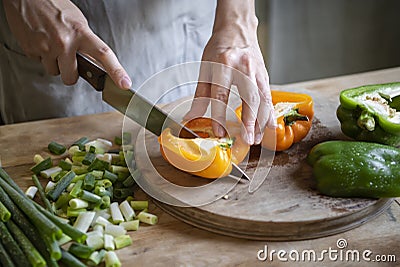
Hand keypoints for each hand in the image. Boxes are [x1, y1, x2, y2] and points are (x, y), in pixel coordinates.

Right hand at [2, 0, 131, 87]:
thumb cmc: (54, 6)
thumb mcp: (78, 21)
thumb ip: (86, 43)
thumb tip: (93, 62)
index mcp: (81, 32)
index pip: (103, 54)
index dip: (116, 71)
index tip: (124, 84)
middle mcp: (64, 42)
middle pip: (71, 77)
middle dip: (70, 73)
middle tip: (68, 60)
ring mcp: (46, 47)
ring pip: (54, 72)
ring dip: (55, 63)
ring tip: (52, 45)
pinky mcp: (31, 50)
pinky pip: (39, 63)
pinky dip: (41, 55)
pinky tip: (41, 41)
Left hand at [184, 0, 274, 144]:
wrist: (237, 30)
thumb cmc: (219, 49)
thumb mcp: (205, 68)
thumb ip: (200, 95)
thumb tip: (190, 117)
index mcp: (223, 64)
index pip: (221, 94)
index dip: (220, 116)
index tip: (220, 133)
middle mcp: (243, 68)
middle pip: (248, 98)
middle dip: (248, 122)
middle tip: (246, 140)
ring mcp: (257, 71)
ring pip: (262, 100)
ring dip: (260, 122)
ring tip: (256, 139)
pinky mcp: (264, 75)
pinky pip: (269, 97)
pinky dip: (269, 113)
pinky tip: (269, 127)